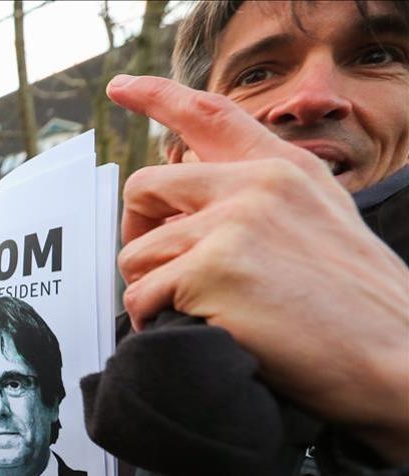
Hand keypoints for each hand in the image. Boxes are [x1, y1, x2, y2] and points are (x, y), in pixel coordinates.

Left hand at [108, 75, 408, 461]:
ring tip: (188, 314)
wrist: (393, 362)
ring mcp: (233, 224)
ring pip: (136, 254)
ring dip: (149, 291)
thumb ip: (261, 202)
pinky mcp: (212, 270)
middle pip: (144, 188)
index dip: (156, 96)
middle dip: (135, 234)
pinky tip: (188, 332)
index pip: (210, 115)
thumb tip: (190, 207)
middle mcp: (257, 185)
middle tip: (153, 271)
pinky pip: (141, 297)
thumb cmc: (356, 310)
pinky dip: (151, 322)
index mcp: (285, 170)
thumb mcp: (321, 224)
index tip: (120, 88)